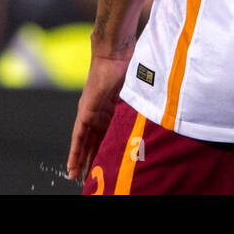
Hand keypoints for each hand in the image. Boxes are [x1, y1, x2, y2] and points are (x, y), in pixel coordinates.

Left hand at [66, 48, 131, 181]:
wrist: (117, 53)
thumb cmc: (132, 67)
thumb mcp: (138, 95)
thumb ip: (142, 108)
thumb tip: (161, 120)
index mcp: (112, 111)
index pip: (107, 137)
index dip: (105, 153)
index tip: (104, 169)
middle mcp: (99, 114)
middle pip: (94, 143)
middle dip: (91, 161)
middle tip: (88, 180)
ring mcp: (91, 113)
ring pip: (84, 143)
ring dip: (80, 160)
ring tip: (76, 177)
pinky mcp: (85, 111)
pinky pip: (79, 135)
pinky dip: (76, 150)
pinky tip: (72, 164)